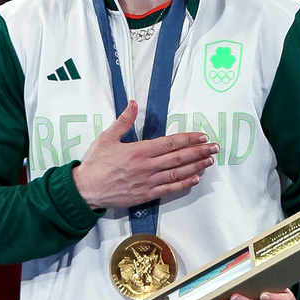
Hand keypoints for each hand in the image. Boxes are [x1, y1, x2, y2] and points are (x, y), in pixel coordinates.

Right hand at [72, 101, 218, 208]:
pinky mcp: (145, 195)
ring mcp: (147, 182)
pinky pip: (168, 190)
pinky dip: (183, 184)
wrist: (86, 190)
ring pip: (177, 173)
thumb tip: (132, 103)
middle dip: (198, 151)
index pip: (169, 143)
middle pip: (178, 157)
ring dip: (195, 166)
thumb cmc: (95, 163)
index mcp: (139, 151)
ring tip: (209, 161)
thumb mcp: (107, 138)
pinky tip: (195, 179)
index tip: (202, 136)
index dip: (188, 139)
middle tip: (214, 147)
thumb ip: (123, 121)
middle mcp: (146, 166)